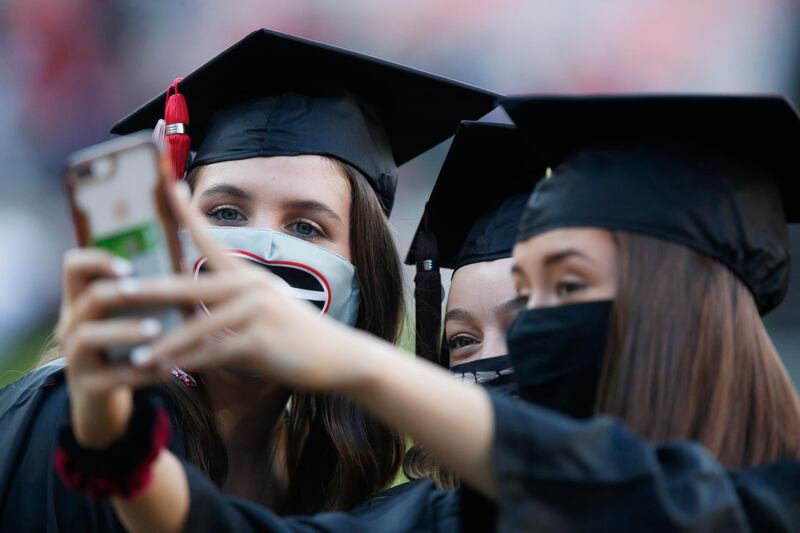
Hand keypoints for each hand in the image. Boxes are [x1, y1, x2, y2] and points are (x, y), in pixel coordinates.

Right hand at [58, 248, 169, 447]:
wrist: (102, 400)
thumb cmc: (124, 349)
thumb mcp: (128, 320)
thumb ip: (150, 299)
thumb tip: (189, 274)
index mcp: (82, 301)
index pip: (74, 266)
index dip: (97, 260)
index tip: (129, 265)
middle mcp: (71, 325)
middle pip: (88, 298)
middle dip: (118, 292)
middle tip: (145, 290)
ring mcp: (74, 357)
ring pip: (88, 336)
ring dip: (125, 330)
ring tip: (157, 329)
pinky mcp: (87, 386)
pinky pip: (111, 377)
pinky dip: (142, 372)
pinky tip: (168, 368)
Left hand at [137, 187, 376, 391]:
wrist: (339, 355)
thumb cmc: (298, 334)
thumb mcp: (267, 307)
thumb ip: (232, 303)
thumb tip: (196, 307)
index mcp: (248, 275)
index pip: (209, 238)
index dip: (185, 211)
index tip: (165, 183)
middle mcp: (250, 286)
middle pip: (189, 284)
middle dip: (149, 289)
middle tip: (114, 291)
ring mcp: (256, 312)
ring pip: (197, 326)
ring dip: (164, 344)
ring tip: (134, 356)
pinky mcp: (260, 340)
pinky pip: (213, 353)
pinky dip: (187, 366)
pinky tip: (167, 375)